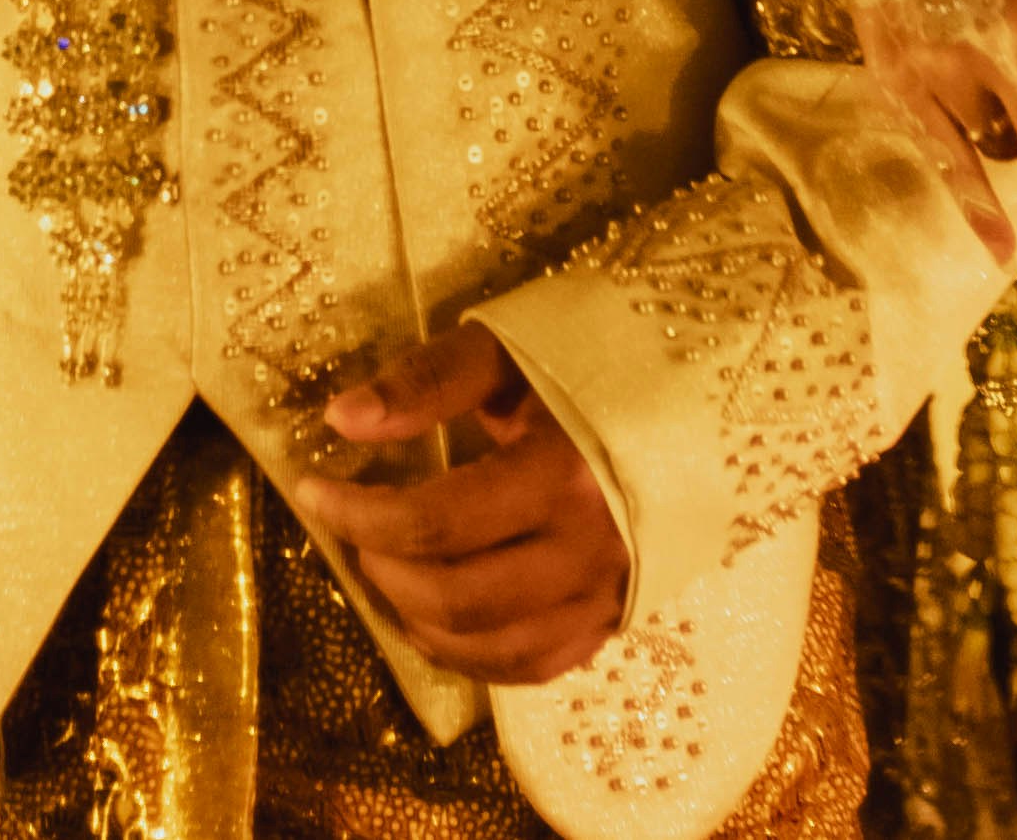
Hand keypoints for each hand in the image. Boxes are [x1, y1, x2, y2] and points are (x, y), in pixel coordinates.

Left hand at [299, 321, 629, 684]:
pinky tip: (437, 616)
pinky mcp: (611, 622)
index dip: (358, 514)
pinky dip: (468, 654)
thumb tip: (341, 420)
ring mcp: (604, 598)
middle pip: (455, 597)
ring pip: (486, 647)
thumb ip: (426, 381)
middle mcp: (588, 553)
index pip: (435, 523)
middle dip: (381, 568)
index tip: (313, 488)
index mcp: (565, 478)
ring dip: (414, 619)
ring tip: (385, 569)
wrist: (703, 396)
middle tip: (353, 529)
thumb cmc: (600, 361)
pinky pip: (528, 667)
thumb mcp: (510, 350)